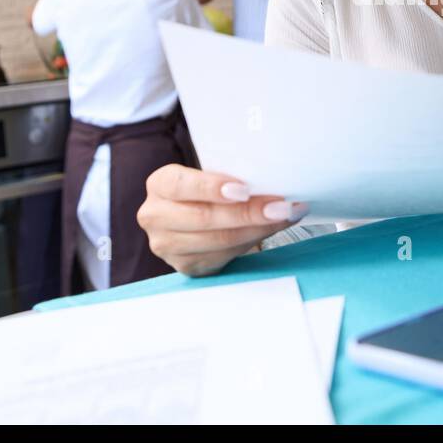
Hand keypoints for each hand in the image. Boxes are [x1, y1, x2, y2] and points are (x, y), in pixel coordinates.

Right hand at [138, 165, 307, 276]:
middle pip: (204, 217)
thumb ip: (228, 178)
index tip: (244, 189)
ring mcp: (167, 246)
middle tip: (281, 207)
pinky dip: (253, 241)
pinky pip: (224, 256)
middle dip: (248, 212)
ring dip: (258, 228)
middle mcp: (156, 216)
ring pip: (219, 240)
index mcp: (160, 184)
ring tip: (286, 216)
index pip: (181, 185)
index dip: (212, 187)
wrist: (196, 220)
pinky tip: (272, 229)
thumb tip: (271, 178)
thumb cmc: (207, 192)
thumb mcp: (208, 176)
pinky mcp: (186, 266)